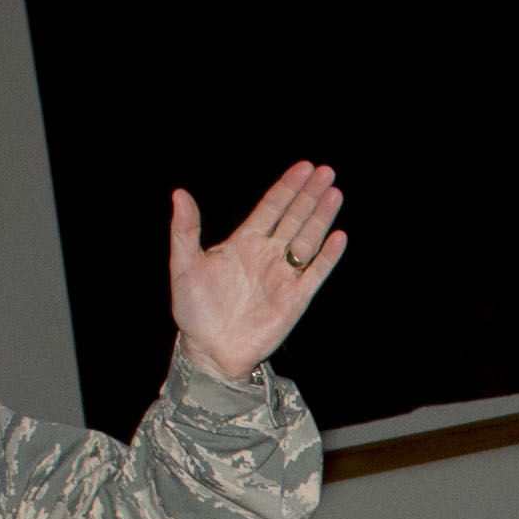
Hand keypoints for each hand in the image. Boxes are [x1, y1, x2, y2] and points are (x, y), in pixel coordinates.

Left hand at [173, 161, 348, 382]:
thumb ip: (185, 230)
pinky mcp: (295, 300)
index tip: (304, 167)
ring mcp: (283, 276)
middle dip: (310, 194)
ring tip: (335, 194)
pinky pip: (315, 273)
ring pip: (307, 239)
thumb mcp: (184, 265)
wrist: (209, 351)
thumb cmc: (193, 310)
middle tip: (327, 172)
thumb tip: (179, 194)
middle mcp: (267, 255)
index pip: (271, 208)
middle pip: (294, 218)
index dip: (287, 187)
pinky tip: (338, 236)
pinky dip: (327, 256)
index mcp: (244, 243)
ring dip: (321, 217)